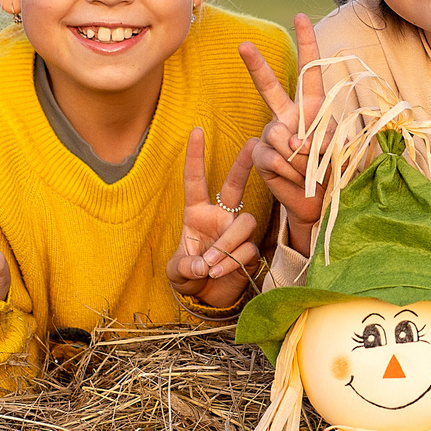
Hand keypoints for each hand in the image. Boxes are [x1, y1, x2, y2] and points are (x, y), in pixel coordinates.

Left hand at [169, 128, 260, 309]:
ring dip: (226, 245)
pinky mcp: (250, 251)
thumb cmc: (189, 276)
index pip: (195, 181)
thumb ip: (185, 267)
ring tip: (210, 267)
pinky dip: (230, 262)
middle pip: (235, 185)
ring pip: (243, 223)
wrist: (207, 298)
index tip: (196, 131)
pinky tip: (218, 273)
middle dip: (243, 164)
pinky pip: (246, 249)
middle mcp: (220, 217)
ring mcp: (237, 232)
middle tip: (254, 143)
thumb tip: (201, 265)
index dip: (195, 156)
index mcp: (197, 213)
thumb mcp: (177, 272)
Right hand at [239, 14, 325, 254]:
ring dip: (302, 158)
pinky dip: (290, 171)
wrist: (317, 202)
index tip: (300, 17)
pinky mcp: (261, 156)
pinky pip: (274, 158)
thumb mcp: (337, 151)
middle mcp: (288, 117)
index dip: (307, 45)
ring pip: (282, 138)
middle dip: (255, 66)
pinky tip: (294, 178)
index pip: (310, 71)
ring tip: (310, 171)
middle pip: (269, 87)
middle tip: (243, 44)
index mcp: (312, 108)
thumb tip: (291, 141)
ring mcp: (271, 135)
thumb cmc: (331, 171)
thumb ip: (319, 140)